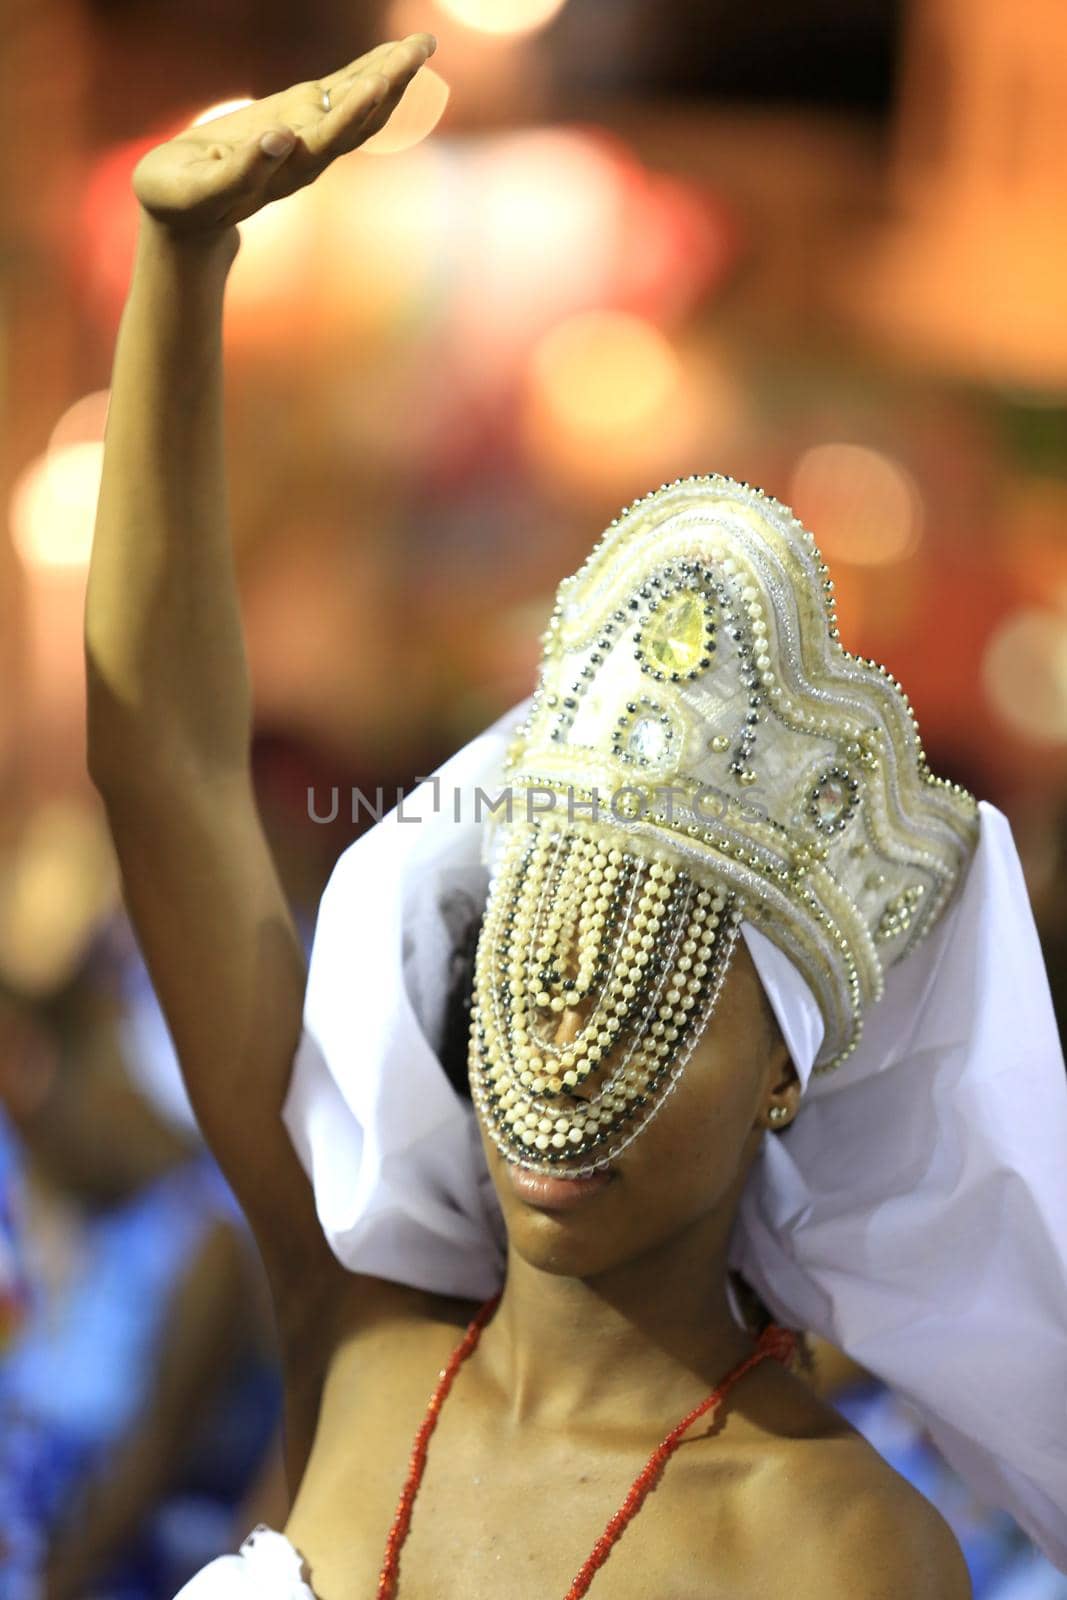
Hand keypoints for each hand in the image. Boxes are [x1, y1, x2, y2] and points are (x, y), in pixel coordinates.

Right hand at [132, 34, 436, 238]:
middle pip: (360, 119)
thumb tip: (282, 138)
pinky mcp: (299, 119)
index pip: (328, 140)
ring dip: (391, 74)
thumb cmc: (181, 200)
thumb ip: (242, 171)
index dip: (352, 112)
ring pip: (358, 105)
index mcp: (286, 172)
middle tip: (422, 47)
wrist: (183, 211)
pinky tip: (390, 56)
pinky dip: (366, 72)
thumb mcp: (200, 189)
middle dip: (391, 83)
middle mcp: (308, 154)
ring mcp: (308, 136)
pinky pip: (340, 94)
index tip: (376, 82)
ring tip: (422, 44)